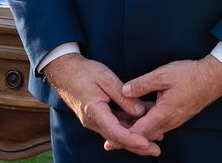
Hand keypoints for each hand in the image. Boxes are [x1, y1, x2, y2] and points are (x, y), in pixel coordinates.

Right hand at [42, 53, 159, 156]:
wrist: (64, 71)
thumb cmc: (84, 72)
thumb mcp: (106, 78)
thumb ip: (123, 96)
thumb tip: (140, 111)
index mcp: (94, 111)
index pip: (115, 132)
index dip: (132, 139)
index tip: (147, 143)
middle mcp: (93, 121)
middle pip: (118, 138)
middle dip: (138, 145)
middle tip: (156, 150)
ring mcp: (94, 120)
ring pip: (117, 134)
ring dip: (134, 136)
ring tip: (155, 138)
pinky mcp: (96, 117)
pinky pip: (113, 126)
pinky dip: (127, 127)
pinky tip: (141, 125)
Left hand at [118, 56, 221, 143]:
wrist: (213, 78)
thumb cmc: (190, 75)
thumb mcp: (162, 74)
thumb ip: (141, 84)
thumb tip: (124, 91)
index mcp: (163, 114)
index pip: (139, 132)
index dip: (122, 136)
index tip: (109, 141)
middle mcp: (169, 121)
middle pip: (143, 135)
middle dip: (126, 137)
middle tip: (109, 140)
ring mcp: (174, 119)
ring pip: (151, 129)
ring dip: (135, 129)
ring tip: (119, 126)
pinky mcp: (176, 114)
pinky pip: (158, 122)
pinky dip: (145, 122)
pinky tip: (137, 115)